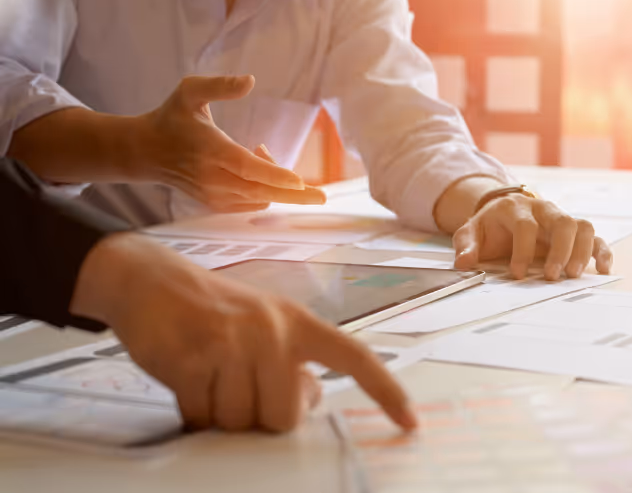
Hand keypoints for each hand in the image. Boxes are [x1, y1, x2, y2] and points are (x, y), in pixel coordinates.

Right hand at [71, 233, 415, 432]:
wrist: (150, 279)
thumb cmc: (213, 310)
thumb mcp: (264, 324)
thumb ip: (292, 361)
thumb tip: (312, 401)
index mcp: (297, 321)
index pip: (354, 357)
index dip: (385, 391)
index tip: (410, 422)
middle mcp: (272, 330)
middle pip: (283, 417)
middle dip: (258, 417)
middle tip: (236, 388)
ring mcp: (233, 343)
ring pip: (239, 422)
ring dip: (221, 414)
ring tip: (209, 377)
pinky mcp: (194, 358)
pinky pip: (202, 416)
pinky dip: (193, 411)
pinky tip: (187, 380)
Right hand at [138, 75, 325, 212]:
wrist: (145, 152)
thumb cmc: (172, 117)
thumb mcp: (189, 91)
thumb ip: (219, 85)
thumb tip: (250, 80)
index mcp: (209, 150)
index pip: (246, 167)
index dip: (273, 174)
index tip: (298, 181)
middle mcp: (212, 178)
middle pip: (260, 191)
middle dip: (294, 194)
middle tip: (323, 196)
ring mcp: (214, 195)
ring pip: (259, 198)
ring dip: (276, 181)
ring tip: (263, 150)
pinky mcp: (216, 205)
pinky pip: (252, 203)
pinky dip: (264, 189)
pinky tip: (257, 164)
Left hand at [453, 193, 612, 280]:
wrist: (502, 215)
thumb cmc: (489, 227)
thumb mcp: (471, 233)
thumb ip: (466, 245)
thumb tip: (463, 262)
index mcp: (516, 208)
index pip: (525, 225)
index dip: (522, 250)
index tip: (516, 273)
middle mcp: (543, 210)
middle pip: (562, 222)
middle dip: (559, 251)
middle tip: (552, 276)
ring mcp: (560, 219)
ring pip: (582, 226)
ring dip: (581, 251)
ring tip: (573, 276)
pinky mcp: (574, 232)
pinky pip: (594, 237)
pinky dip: (602, 252)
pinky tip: (601, 269)